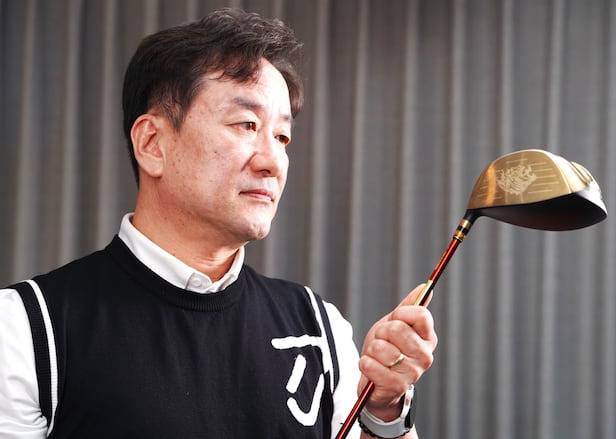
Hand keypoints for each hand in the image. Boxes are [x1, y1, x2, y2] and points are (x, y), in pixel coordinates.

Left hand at [358, 284, 437, 420]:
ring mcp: (413, 373)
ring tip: (377, 358)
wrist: (377, 382)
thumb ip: (408, 307)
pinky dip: (364, 364)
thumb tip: (424, 287)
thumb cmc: (387, 349)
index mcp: (428, 338)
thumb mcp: (395, 324)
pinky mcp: (397, 386)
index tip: (394, 321)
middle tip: (382, 342)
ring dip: (371, 350)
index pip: (420, 315)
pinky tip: (371, 369)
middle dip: (381, 333)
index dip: (401, 314)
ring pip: (380, 347)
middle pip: (397, 329)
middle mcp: (426, 355)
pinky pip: (370, 365)